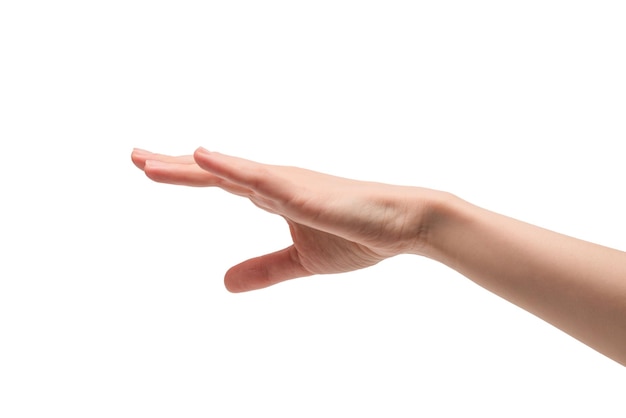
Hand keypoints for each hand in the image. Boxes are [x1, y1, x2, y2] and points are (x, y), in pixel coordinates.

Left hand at [131, 148, 433, 291]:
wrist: (402, 226)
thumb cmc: (357, 235)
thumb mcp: (299, 260)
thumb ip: (263, 269)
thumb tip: (223, 284)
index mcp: (272, 194)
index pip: (219, 180)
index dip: (184, 174)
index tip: (149, 168)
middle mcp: (274, 182)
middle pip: (214, 170)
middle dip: (173, 165)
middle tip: (135, 157)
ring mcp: (287, 184)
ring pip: (229, 171)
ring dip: (189, 166)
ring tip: (148, 164)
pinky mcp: (303, 192)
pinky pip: (261, 178)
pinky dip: (231, 167)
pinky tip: (204, 157)